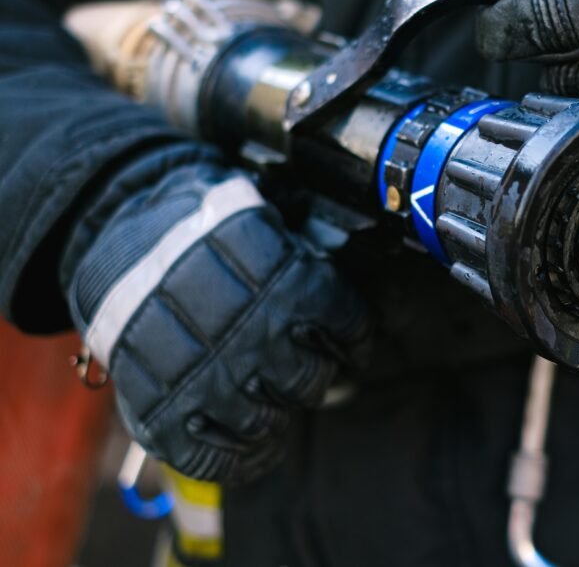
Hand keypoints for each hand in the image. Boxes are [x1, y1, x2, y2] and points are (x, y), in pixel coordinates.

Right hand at [62, 143, 369, 483]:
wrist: (119, 238)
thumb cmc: (204, 232)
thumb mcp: (266, 222)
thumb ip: (308, 256)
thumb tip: (353, 277)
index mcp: (290, 284)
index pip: (349, 326)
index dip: (354, 335)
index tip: (349, 339)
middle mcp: (256, 336)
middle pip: (313, 380)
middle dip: (314, 375)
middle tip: (301, 367)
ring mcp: (210, 379)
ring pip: (269, 422)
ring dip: (276, 414)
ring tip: (267, 398)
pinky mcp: (165, 414)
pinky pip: (216, 460)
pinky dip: (241, 460)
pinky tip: (251, 445)